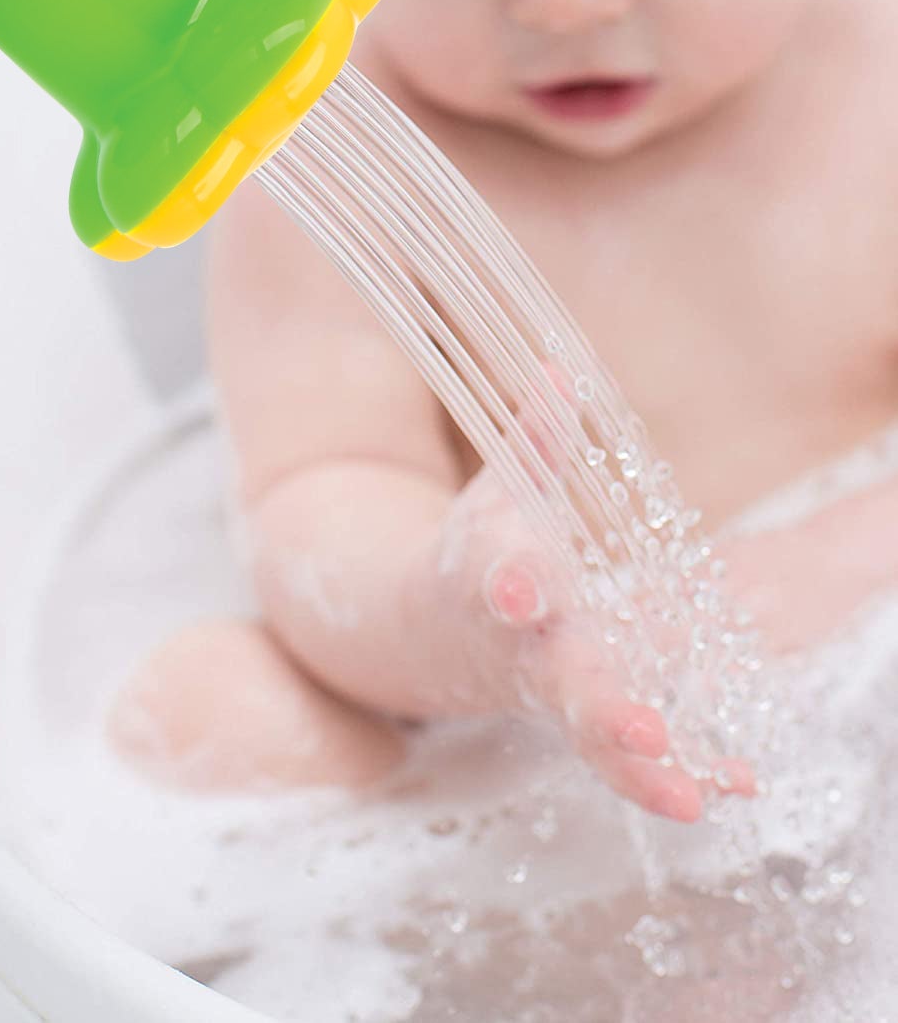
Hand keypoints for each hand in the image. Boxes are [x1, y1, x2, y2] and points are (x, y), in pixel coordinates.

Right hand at [434, 466, 755, 822]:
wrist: (430, 633)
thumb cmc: (480, 548)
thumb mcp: (497, 491)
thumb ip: (532, 437)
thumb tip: (558, 366)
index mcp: (497, 577)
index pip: (500, 577)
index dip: (510, 582)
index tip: (520, 592)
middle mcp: (525, 645)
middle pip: (560, 680)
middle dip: (600, 707)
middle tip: (642, 730)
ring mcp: (553, 691)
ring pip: (592, 738)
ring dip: (639, 767)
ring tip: (691, 796)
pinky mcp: (580, 721)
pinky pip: (628, 760)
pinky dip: (674, 774)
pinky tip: (733, 784)